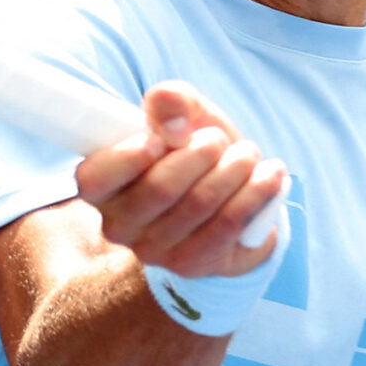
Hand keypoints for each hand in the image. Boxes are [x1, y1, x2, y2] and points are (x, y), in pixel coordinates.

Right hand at [73, 80, 284, 279]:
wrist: (230, 200)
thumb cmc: (195, 154)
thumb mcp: (184, 118)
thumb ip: (172, 101)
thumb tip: (169, 105)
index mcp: (102, 185)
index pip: (94, 179)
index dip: (128, 157)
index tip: (160, 139)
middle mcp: (119, 223)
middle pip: (161, 187)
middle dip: (202, 151)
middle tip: (218, 139)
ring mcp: (153, 249)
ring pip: (201, 202)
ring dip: (235, 168)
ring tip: (248, 154)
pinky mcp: (190, 264)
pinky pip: (229, 223)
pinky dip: (257, 192)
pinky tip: (271, 175)